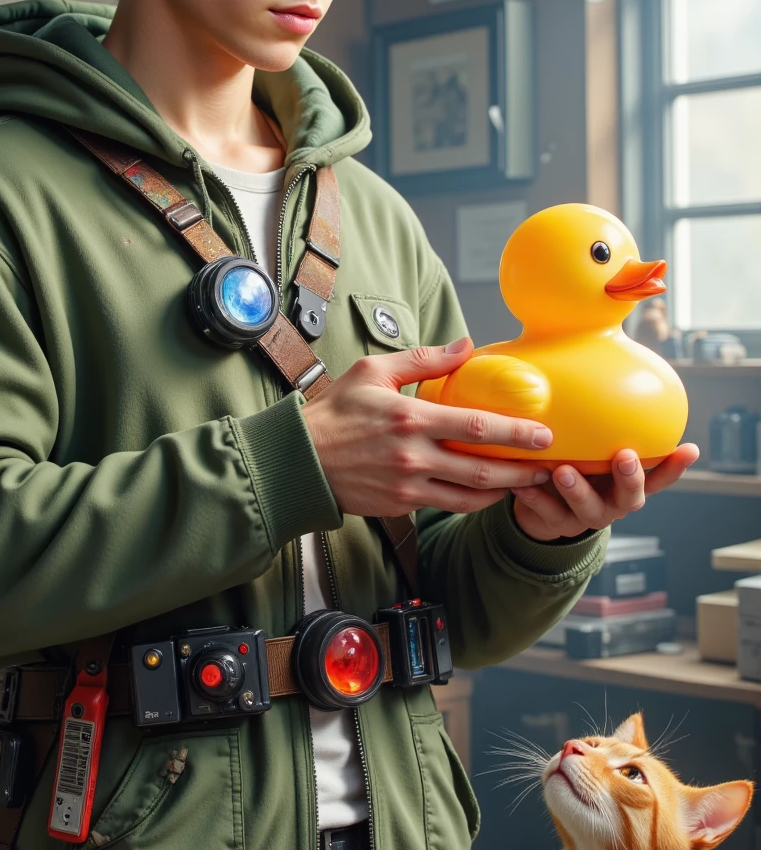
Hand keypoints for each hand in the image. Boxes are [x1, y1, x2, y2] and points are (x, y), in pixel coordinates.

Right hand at [302, 337, 555, 517]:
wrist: (300, 460)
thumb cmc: (335, 412)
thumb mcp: (373, 372)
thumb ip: (422, 359)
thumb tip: (465, 345)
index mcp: (409, 418)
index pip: (476, 426)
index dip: (515, 432)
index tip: (544, 433)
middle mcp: (412, 456)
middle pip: (481, 469)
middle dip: (521, 470)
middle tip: (549, 466)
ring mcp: (407, 485)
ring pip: (469, 496)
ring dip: (504, 491)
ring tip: (529, 484)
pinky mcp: (400, 505)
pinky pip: (447, 505)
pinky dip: (474, 502)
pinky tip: (490, 493)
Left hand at [510, 443, 699, 541]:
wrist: (541, 506)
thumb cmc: (573, 464)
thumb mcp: (589, 445)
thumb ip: (600, 424)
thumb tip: (606, 361)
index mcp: (625, 483)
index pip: (658, 476)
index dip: (674, 466)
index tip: (689, 449)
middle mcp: (613, 502)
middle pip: (631, 498)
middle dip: (630, 478)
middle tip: (624, 457)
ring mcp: (586, 516)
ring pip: (590, 510)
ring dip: (579, 491)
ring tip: (563, 471)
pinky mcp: (557, 525)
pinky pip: (548, 513)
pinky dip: (537, 498)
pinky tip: (524, 482)